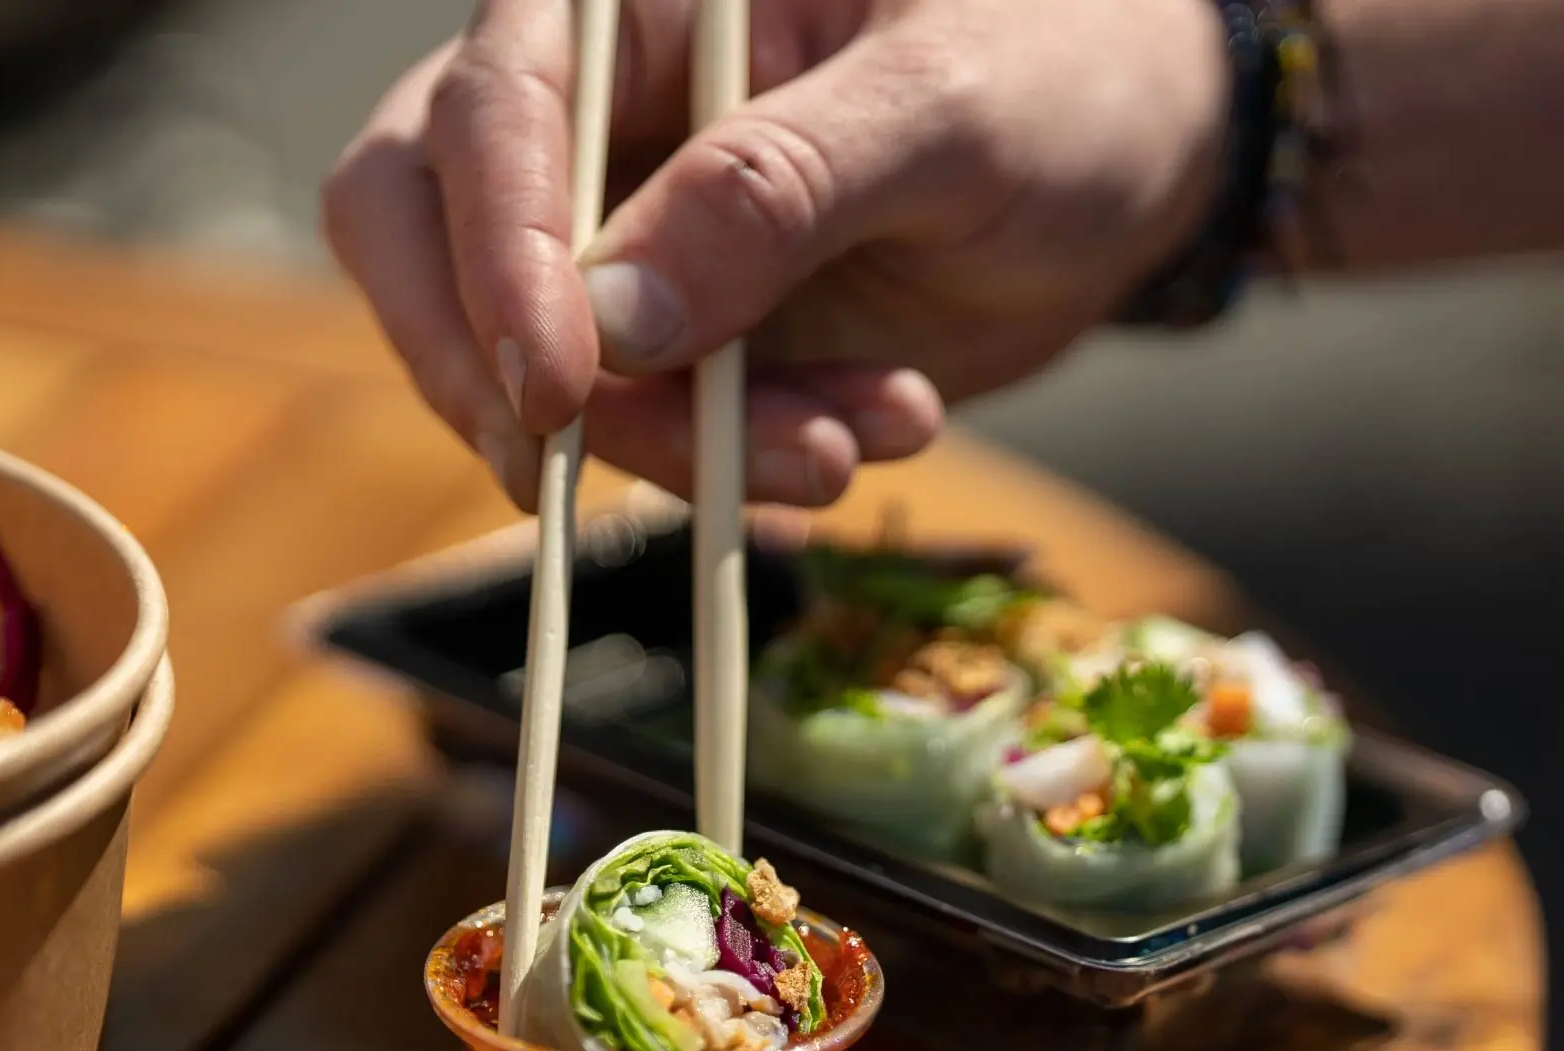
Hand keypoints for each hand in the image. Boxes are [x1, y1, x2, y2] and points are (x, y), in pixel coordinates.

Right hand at [322, 0, 1224, 509]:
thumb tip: (614, 315)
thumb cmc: (1058, 70)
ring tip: (848, 444)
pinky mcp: (680, 339)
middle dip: (513, 377)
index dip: (495, 256)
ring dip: (677, 445)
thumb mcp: (945, 110)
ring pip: (540, 369)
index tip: (560, 388)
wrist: (1139, 158)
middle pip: (424, 238)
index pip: (489, 113)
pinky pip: (645, 431)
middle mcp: (595, 107)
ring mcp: (624, 231)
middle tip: (616, 466)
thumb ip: (779, 192)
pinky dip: (740, 468)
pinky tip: (873, 430)